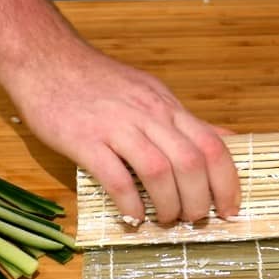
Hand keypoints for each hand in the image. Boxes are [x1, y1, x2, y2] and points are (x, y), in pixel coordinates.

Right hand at [5, 39, 239, 223]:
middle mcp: (148, 115)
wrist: (47, 59)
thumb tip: (226, 138)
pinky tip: (132, 216)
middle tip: (194, 219)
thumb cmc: (99, 81)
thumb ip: (185, 121)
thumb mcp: (151, 93)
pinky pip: (115, 177)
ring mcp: (116, 126)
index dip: (227, 182)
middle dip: (199, 200)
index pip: (212, 145)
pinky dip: (129, 203)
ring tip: (165, 219)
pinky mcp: (85, 139)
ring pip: (159, 171)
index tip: (230, 209)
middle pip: (191, 162)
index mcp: (166, 106)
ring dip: (168, 204)